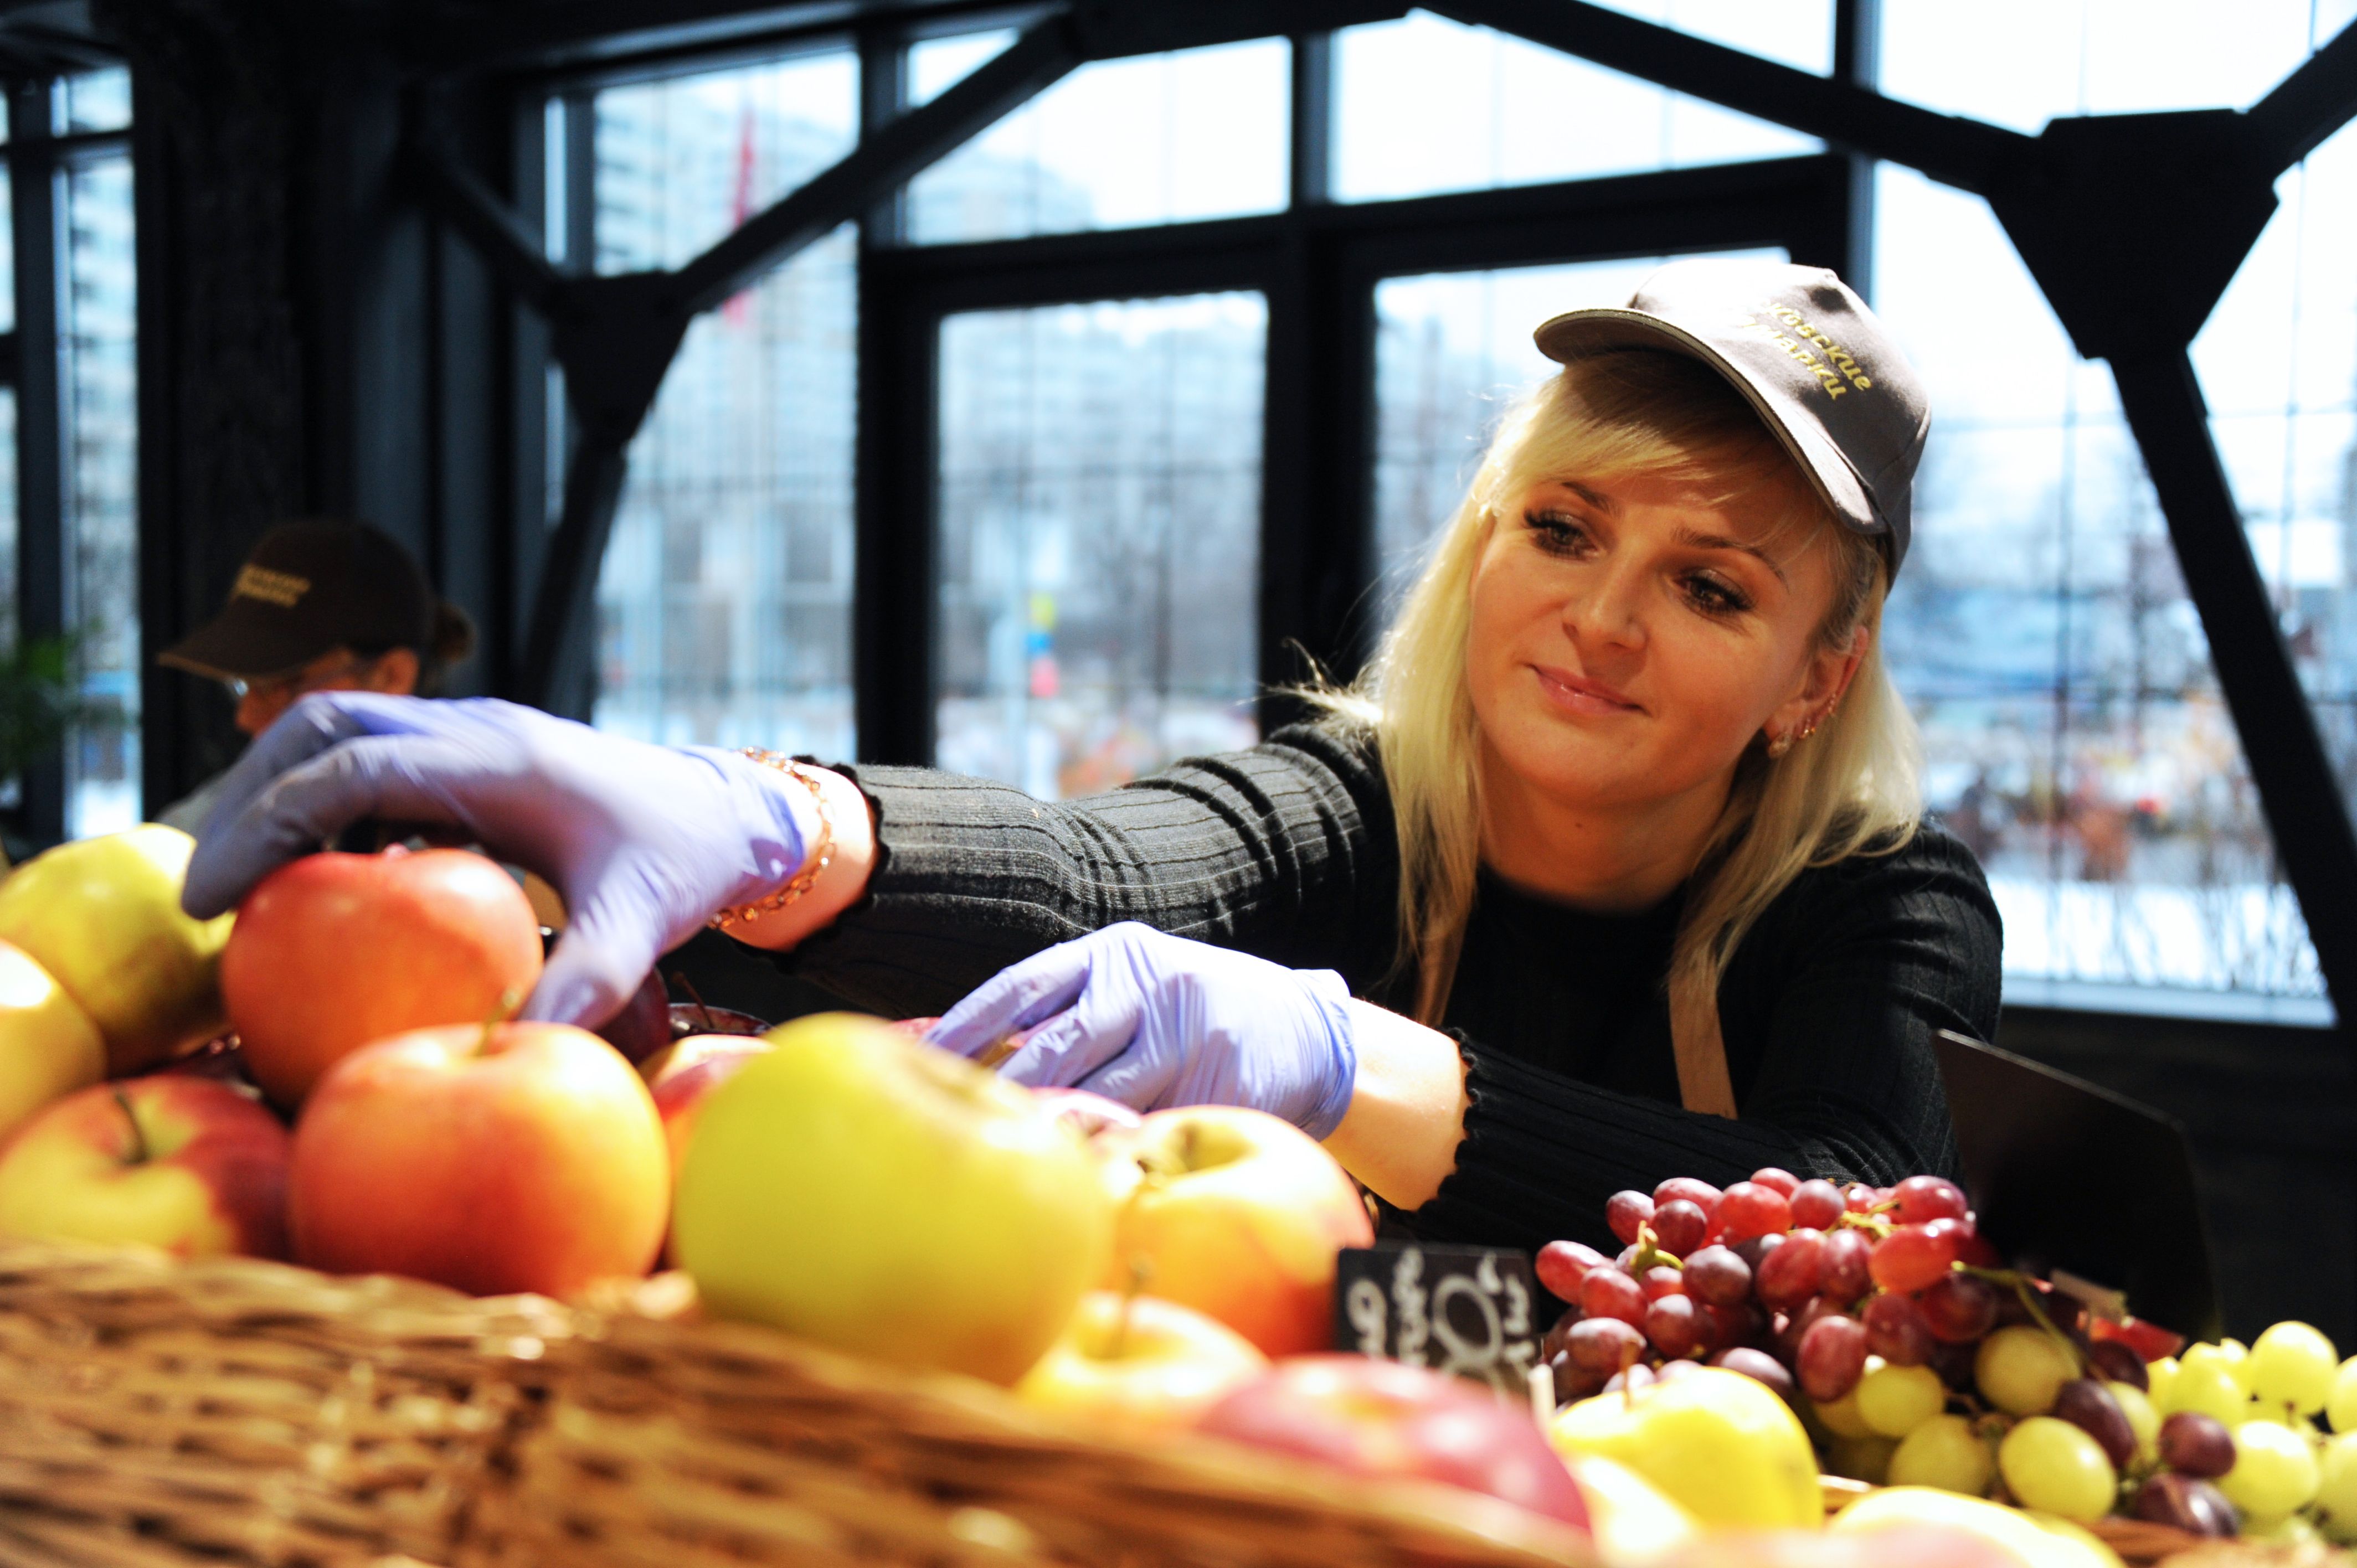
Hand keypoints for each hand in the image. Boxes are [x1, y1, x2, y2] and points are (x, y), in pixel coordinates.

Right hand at [181, 693, 814, 1028]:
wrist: (734, 811)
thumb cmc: (688, 861)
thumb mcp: (645, 923)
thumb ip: (589, 980)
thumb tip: (521, 1050)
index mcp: (500, 759)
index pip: (348, 769)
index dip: (266, 826)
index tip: (211, 902)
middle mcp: (476, 730)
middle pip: (322, 724)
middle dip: (249, 794)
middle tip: (208, 892)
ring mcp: (473, 734)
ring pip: (343, 729)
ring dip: (281, 790)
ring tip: (242, 885)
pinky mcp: (475, 755)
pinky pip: (378, 758)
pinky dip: (329, 801)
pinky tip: (319, 878)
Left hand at [924, 922, 1357, 1137]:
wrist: (1310, 1032)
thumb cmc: (1196, 1013)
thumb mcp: (1137, 985)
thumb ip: (1070, 1009)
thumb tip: (967, 1053)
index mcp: (1113, 954)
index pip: (1020, 987)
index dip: (964, 1025)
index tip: (914, 1059)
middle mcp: (1145, 985)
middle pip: (1054, 1043)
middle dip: (1001, 1091)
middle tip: (952, 1128)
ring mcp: (1183, 1034)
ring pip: (1098, 1093)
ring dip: (1052, 1130)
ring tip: (1004, 1159)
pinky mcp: (1214, 1082)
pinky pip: (1146, 1128)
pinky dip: (1106, 1152)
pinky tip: (1075, 1175)